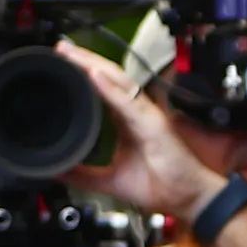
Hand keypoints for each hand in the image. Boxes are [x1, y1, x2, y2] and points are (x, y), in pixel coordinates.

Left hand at [56, 43, 225, 223]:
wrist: (189, 198)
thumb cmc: (163, 185)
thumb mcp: (112, 180)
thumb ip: (85, 175)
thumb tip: (58, 172)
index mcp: (127, 120)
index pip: (104, 88)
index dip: (84, 72)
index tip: (62, 63)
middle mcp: (137, 112)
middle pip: (109, 77)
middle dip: (85, 60)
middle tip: (61, 48)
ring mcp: (146, 115)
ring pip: (118, 81)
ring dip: (94, 66)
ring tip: (73, 55)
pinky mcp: (153, 124)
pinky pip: (129, 102)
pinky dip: (111, 89)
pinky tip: (95, 76)